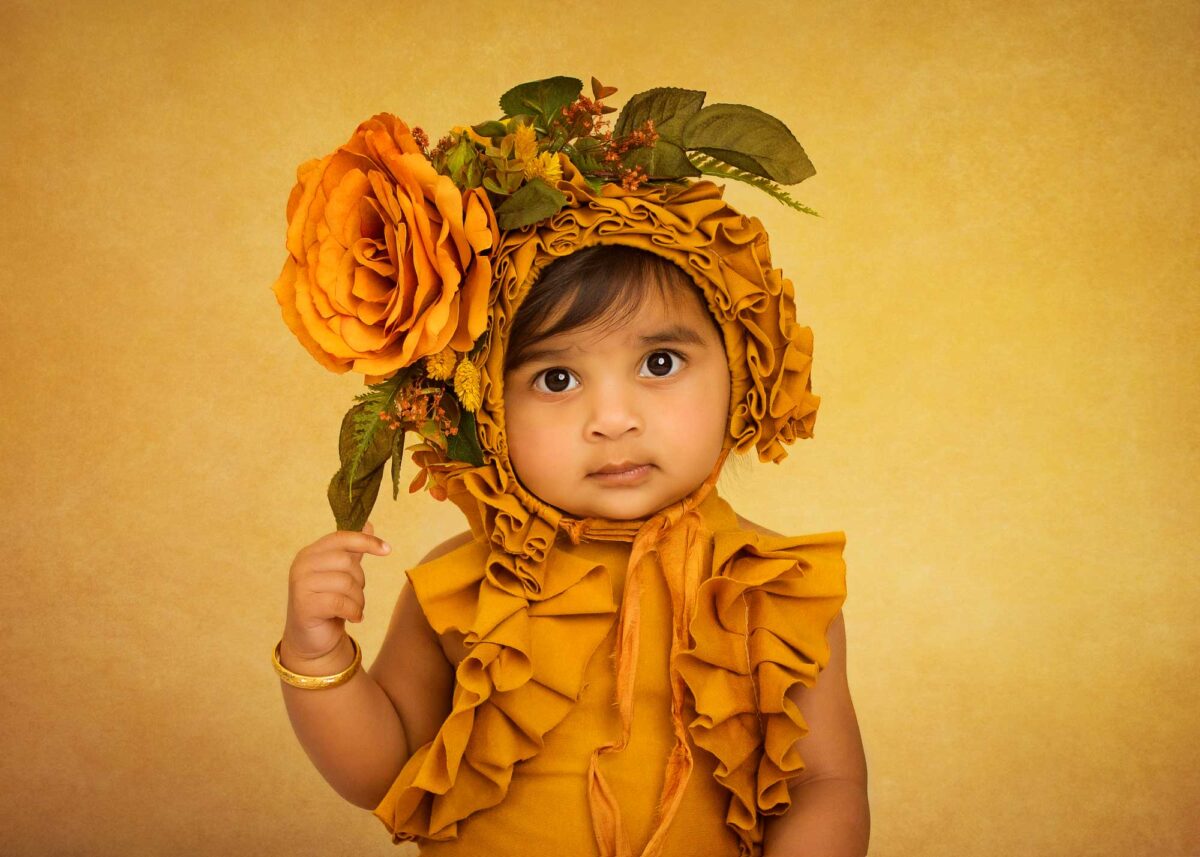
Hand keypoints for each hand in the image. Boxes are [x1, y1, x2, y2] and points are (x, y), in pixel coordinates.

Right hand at [281, 522, 390, 666]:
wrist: (310, 638)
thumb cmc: (328, 603)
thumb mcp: (341, 574)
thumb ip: (352, 550)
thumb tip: (368, 524)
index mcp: (310, 553)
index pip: (341, 537)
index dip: (366, 541)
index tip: (388, 550)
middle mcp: (301, 565)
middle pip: (347, 562)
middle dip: (360, 581)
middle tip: (356, 595)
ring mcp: (300, 585)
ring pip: (346, 583)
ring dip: (358, 599)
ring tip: (353, 608)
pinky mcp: (304, 605)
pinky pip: (340, 602)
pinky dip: (353, 611)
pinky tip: (353, 617)